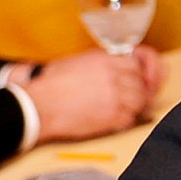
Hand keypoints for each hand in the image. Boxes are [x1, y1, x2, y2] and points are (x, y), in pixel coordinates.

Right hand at [26, 48, 163, 143]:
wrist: (38, 106)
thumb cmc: (51, 85)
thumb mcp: (77, 62)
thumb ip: (102, 63)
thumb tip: (118, 69)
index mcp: (105, 59)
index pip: (138, 64)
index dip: (140, 74)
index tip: (140, 80)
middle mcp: (114, 76)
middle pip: (142, 83)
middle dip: (140, 91)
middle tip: (135, 99)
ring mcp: (115, 97)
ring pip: (141, 101)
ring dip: (136, 106)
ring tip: (126, 109)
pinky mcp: (112, 117)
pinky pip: (131, 118)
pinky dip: (127, 120)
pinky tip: (117, 120)